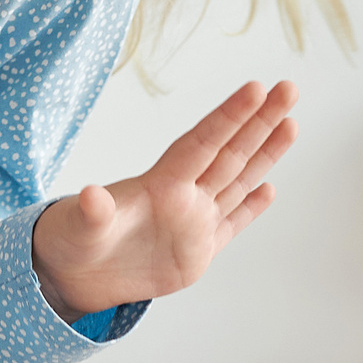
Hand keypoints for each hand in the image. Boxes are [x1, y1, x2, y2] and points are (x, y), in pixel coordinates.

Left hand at [30, 80, 297, 322]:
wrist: (74, 275)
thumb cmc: (71, 240)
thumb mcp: (80, 227)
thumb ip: (92, 213)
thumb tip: (89, 197)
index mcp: (160, 184)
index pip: (203, 143)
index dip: (230, 117)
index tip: (256, 88)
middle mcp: (183, 196)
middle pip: (231, 152)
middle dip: (260, 121)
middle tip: (288, 88)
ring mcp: (193, 222)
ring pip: (238, 180)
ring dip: (265, 153)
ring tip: (291, 123)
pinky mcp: (196, 252)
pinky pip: (231, 223)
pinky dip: (250, 207)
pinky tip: (269, 187)